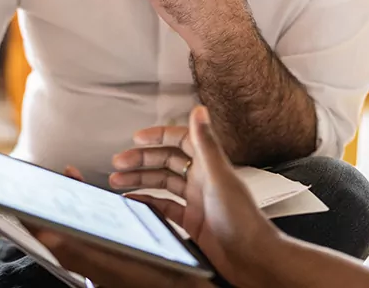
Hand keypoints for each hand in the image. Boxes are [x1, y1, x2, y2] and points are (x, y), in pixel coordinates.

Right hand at [38, 108, 279, 287]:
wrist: (252, 258)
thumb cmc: (242, 219)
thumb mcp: (219, 176)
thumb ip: (206, 143)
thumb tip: (199, 110)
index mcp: (209, 164)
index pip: (180, 140)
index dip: (159, 136)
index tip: (137, 137)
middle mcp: (202, 179)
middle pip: (166, 162)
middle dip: (142, 160)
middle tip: (119, 162)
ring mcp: (196, 200)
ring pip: (163, 183)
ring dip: (140, 180)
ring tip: (117, 181)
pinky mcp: (192, 222)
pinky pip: (165, 207)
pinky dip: (148, 202)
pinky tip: (134, 201)